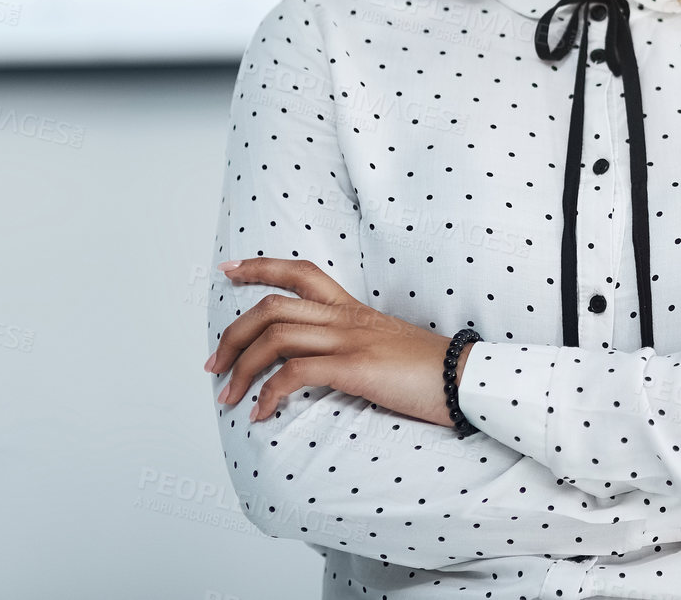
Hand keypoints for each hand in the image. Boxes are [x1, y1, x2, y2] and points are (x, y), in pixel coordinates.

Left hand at [203, 258, 463, 427]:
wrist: (468, 380)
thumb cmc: (432, 372)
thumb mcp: (388, 349)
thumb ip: (355, 349)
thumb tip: (323, 367)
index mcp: (355, 310)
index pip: (302, 273)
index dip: (261, 267)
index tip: (228, 269)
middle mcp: (348, 319)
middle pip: (273, 307)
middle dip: (232, 334)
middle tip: (213, 365)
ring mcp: (351, 340)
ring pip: (275, 337)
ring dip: (241, 368)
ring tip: (228, 396)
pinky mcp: (355, 368)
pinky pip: (294, 374)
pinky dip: (268, 394)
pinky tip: (262, 413)